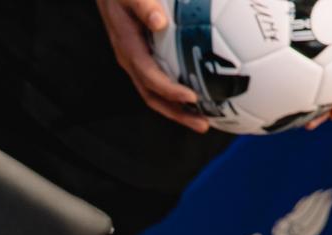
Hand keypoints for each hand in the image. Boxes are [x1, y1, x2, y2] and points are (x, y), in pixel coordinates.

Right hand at [96, 0, 209, 131]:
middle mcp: (131, 62)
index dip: (170, 90)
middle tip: (202, 125)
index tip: (192, 97)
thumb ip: (144, 6)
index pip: (150, 76)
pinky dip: (175, 96)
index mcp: (128, 49)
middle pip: (154, 97)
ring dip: (178, 111)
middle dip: (177, 113)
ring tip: (202, 121)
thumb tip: (159, 21)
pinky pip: (159, 84)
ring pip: (156, 95)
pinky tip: (195, 97)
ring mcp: (136, 64)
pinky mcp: (143, 61)